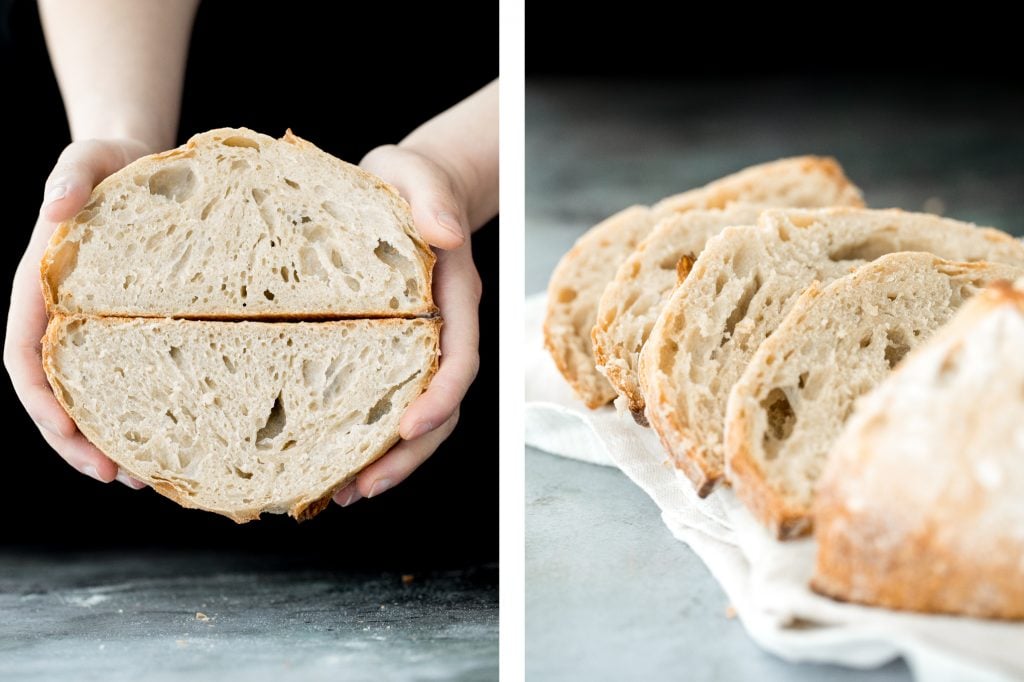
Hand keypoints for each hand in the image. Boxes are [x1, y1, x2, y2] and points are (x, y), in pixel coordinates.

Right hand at [4, 138, 152, 489]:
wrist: (138, 161)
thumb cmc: (110, 162)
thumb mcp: (88, 160)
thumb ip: (69, 178)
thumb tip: (54, 210)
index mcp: (39, 288)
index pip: (26, 358)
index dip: (41, 402)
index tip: (66, 434)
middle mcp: (61, 317)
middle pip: (57, 394)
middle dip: (78, 442)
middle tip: (117, 477)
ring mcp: (93, 328)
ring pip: (92, 398)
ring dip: (111, 441)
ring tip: (144, 478)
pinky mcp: (127, 329)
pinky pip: (128, 381)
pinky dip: (141, 414)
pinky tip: (169, 438)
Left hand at [333, 145, 481, 506]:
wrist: (407, 186)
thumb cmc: (406, 179)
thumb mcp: (414, 173)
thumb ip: (432, 198)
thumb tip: (446, 236)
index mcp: (453, 297)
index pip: (458, 359)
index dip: (438, 399)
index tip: (406, 430)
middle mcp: (443, 330)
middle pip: (441, 407)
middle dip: (408, 455)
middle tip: (362, 488)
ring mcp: (421, 345)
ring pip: (416, 416)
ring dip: (387, 460)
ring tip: (341, 493)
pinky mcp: (392, 350)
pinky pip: (387, 400)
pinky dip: (366, 435)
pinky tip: (329, 457)